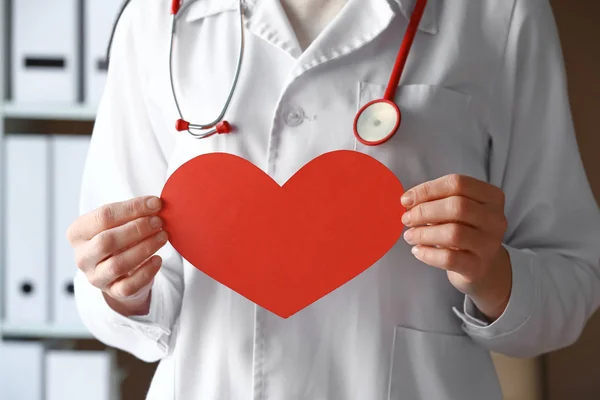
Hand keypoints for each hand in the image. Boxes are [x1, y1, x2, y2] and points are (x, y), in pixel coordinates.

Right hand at [67, 196, 167, 315]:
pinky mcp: (112, 292)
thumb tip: (155, 204)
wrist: (119, 271)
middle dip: (137, 229)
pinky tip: (158, 259)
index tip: (155, 203)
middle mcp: (82, 256)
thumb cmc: (118, 238)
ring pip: (118, 264)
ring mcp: (95, 277)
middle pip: (107, 241)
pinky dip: (146, 272)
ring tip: (162, 237)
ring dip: (145, 248)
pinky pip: (128, 286)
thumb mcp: (119, 223)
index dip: (132, 208)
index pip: (103, 217)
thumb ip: (133, 213)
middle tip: (159, 222)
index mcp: (78, 233)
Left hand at [401, 174, 511, 320]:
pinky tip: (417, 251)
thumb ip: (436, 201)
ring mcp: (489, 244)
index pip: (457, 183)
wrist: (482, 267)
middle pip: (457, 206)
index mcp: (491, 197)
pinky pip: (449, 258)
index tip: (406, 199)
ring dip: (424, 233)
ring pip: (453, 233)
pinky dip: (428, 254)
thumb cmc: (464, 230)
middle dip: (424, 211)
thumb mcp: (456, 211)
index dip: (427, 189)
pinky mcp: (478, 267)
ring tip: (409, 235)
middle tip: (406, 218)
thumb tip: (408, 200)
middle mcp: (495, 219)